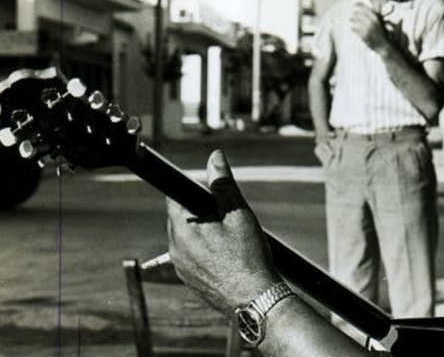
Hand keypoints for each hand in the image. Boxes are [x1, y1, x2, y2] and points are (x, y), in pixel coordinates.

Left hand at [167, 150, 280, 313]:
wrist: (254, 300)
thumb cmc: (248, 257)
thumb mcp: (238, 214)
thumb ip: (223, 184)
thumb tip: (215, 159)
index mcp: (182, 230)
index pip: (174, 196)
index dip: (193, 188)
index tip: (209, 189)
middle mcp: (175, 250)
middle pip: (181, 217)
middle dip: (201, 210)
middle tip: (227, 214)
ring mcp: (180, 268)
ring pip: (187, 238)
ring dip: (204, 231)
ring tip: (231, 236)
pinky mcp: (189, 281)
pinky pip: (192, 256)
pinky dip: (206, 250)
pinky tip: (228, 254)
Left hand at [350, 2, 389, 52]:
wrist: (384, 45)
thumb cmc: (382, 33)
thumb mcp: (381, 22)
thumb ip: (377, 14)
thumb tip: (375, 5)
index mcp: (376, 18)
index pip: (365, 8)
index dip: (358, 5)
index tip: (354, 4)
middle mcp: (372, 22)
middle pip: (359, 14)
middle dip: (354, 13)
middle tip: (352, 14)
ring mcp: (368, 29)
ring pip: (356, 21)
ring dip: (352, 20)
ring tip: (350, 20)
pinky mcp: (364, 36)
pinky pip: (355, 30)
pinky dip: (353, 28)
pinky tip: (352, 28)